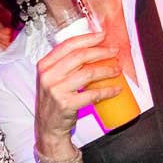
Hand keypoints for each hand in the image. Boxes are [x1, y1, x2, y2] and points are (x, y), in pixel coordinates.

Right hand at [34, 32, 122, 155]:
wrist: (47, 127)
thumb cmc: (53, 101)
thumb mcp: (52, 78)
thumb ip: (66, 64)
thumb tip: (91, 49)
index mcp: (45, 65)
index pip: (68, 45)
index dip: (87, 38)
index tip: (102, 36)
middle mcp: (48, 75)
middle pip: (79, 56)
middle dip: (100, 51)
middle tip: (114, 51)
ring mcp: (56, 90)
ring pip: (88, 73)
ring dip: (106, 70)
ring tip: (117, 69)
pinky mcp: (67, 104)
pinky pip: (92, 94)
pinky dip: (107, 91)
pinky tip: (115, 89)